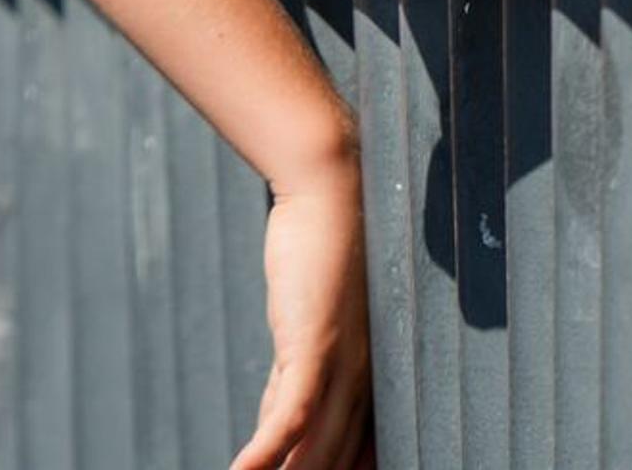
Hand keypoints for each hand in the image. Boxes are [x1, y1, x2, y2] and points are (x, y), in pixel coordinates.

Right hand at [232, 160, 374, 469]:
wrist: (333, 189)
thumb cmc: (322, 252)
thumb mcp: (304, 335)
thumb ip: (294, 382)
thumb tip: (277, 427)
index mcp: (367, 384)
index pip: (352, 458)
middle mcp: (363, 386)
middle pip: (335, 467)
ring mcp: (342, 369)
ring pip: (315, 454)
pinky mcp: (314, 346)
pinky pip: (290, 415)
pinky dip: (265, 452)